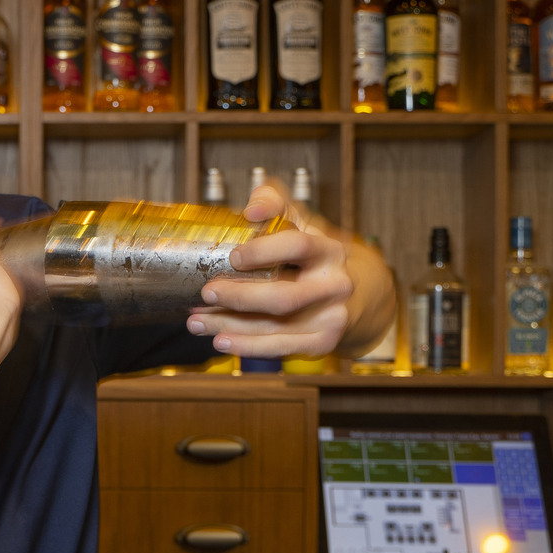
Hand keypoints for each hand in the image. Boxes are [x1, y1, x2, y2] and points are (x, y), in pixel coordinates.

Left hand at [184, 182, 358, 357]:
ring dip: (230, 325)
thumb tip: (252, 209)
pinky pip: (280, 348)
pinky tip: (220, 340)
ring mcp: (331, 317)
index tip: (233, 256)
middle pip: (284, 297)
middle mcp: (335, 285)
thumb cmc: (314, 256)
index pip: (299, 246)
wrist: (356, 295)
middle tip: (206, 292)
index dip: (265, 251)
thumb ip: (274, 203)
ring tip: (195, 321)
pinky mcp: (323, 342)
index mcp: (329, 250)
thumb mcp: (301, 223)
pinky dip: (246, 346)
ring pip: (275, 326)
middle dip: (240, 297)